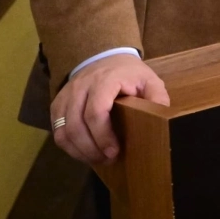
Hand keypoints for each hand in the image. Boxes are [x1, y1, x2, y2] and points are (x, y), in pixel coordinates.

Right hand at [50, 54, 168, 165]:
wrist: (104, 58)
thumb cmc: (128, 74)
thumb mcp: (148, 80)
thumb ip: (156, 97)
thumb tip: (162, 119)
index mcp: (104, 81)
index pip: (96, 111)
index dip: (103, 136)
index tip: (114, 152)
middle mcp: (80, 88)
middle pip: (76, 125)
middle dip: (91, 148)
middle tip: (107, 160)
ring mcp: (65, 96)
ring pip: (63, 131)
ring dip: (79, 151)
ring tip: (97, 159)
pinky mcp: (57, 105)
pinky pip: (57, 131)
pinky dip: (69, 146)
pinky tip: (85, 152)